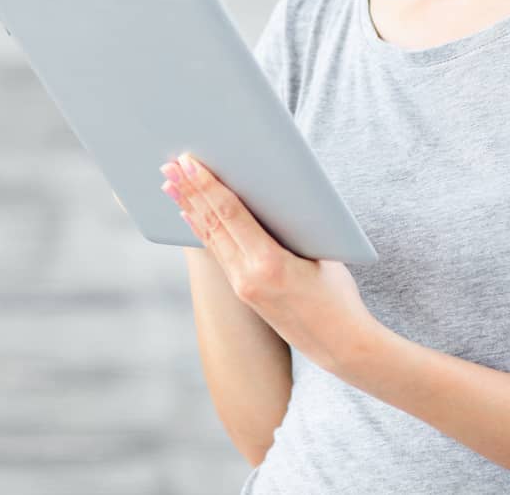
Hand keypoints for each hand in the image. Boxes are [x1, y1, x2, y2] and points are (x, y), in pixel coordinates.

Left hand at [160, 152, 378, 375]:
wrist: (340, 346)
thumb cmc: (339, 296)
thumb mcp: (322, 255)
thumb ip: (293, 227)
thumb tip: (270, 194)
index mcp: (269, 263)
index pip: (230, 213)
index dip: (207, 185)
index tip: (189, 163)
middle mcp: (247, 277)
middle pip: (212, 224)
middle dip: (189, 191)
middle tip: (169, 165)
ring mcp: (242, 287)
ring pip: (210, 238)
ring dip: (189, 208)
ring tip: (170, 184)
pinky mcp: (243, 293)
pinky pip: (218, 253)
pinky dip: (201, 230)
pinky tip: (188, 215)